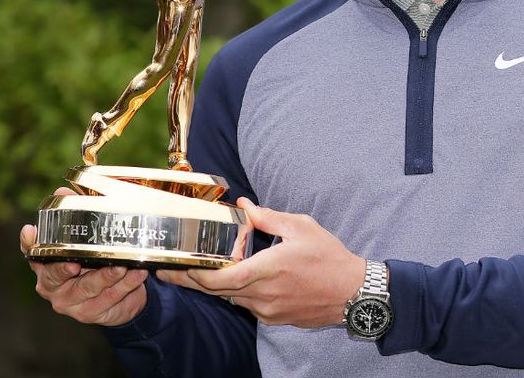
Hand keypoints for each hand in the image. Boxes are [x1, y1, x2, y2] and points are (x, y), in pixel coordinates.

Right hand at [20, 188, 148, 325]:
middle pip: (57, 275)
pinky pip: (109, 298)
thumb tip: (62, 191)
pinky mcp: (89, 314)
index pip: (32, 253)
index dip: (29, 243)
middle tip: (83, 261)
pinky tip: (137, 274)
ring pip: (88, 288)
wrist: (117, 295)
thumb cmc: (94, 262)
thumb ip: (75, 215)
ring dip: (108, 276)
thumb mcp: (86, 239)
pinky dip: (125, 285)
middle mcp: (51, 285)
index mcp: (45, 264)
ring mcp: (69, 302)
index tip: (31, 232)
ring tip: (124, 265)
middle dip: (69, 267)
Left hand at [160, 197, 364, 327]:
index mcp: (269, 269)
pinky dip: (237, 292)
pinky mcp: (274, 318)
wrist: (354, 293)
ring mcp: (268, 310)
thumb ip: (267, 217)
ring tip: (199, 270)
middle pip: (217, 291)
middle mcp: (264, 294)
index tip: (176, 266)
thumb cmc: (330, 258)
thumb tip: (243, 205)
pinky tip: (236, 279)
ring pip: (231, 298)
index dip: (195, 274)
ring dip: (215, 285)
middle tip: (169, 272)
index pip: (222, 278)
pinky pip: (247, 305)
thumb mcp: (301, 227)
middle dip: (191, 281)